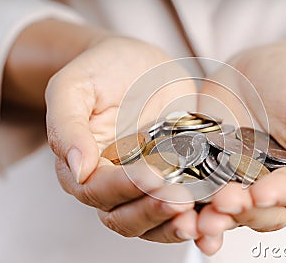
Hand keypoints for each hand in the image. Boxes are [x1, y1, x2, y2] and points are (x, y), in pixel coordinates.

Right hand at [46, 37, 198, 242]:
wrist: (139, 63)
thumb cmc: (102, 71)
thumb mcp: (75, 87)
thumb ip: (68, 125)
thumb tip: (77, 168)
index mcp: (86, 167)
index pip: (98, 192)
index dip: (124, 189)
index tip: (152, 177)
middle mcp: (115, 183)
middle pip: (127, 217)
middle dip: (154, 212)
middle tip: (181, 200)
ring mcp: (149, 183)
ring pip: (157, 220)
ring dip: (179, 224)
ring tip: (202, 217)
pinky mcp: (178, 176)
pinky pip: (187, 204)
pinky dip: (201, 214)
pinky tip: (218, 211)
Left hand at [196, 44, 285, 253]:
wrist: (259, 66)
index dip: (277, 195)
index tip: (260, 193)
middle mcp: (270, 185)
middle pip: (259, 212)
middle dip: (241, 212)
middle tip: (223, 204)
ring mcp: (237, 180)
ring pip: (228, 211)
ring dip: (213, 221)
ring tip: (197, 223)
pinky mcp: (208, 170)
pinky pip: (199, 192)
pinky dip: (190, 207)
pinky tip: (180, 215)